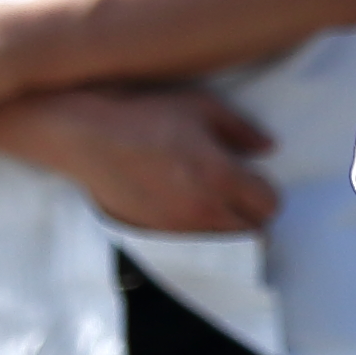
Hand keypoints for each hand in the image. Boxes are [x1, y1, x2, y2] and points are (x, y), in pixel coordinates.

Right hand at [0, 83, 278, 236]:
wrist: (87, 134)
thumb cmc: (144, 113)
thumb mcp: (200, 106)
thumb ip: (240, 129)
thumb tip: (268, 147)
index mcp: (220, 176)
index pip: (268, 204)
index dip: (266, 191)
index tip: (253, 179)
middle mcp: (203, 210)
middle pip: (253, 233)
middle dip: (252, 215)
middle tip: (239, 194)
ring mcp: (177, 228)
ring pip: (225, 246)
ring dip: (228, 229)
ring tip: (214, 203)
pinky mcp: (154, 235)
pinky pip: (194, 247)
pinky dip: (199, 235)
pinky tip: (187, 210)